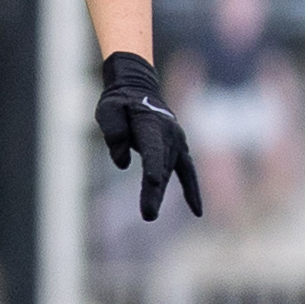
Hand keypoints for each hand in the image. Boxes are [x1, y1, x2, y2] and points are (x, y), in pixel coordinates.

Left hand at [94, 52, 202, 221]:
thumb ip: (114, 132)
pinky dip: (192, 190)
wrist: (139, 88)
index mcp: (151, 124)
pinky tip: (197, 211)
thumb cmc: (119, 101)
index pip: (152, 149)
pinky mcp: (178, 151)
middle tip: (147, 215)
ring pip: (169, 173)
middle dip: (154, 191)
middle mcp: (169, 135)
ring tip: (149, 215)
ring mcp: (177, 143)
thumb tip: (123, 163)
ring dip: (159, 194)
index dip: (152, 166)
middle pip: (161, 167)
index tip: (151, 183)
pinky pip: (188, 173)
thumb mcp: (108, 110)